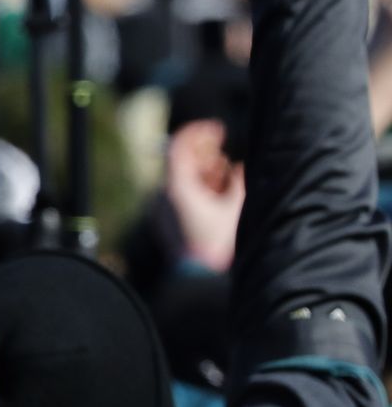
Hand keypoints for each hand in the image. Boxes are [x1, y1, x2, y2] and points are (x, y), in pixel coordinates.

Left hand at [164, 119, 243, 272]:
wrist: (203, 278)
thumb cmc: (220, 245)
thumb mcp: (236, 207)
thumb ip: (239, 180)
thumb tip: (241, 165)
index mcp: (177, 188)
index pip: (180, 147)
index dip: (199, 132)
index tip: (219, 128)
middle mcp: (166, 195)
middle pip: (185, 162)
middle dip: (209, 155)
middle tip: (228, 156)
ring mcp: (166, 207)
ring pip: (188, 179)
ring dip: (210, 173)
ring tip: (229, 181)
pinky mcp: (170, 219)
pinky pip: (186, 195)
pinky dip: (205, 190)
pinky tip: (224, 194)